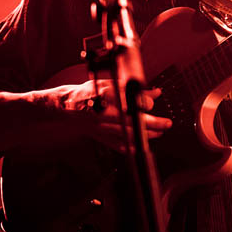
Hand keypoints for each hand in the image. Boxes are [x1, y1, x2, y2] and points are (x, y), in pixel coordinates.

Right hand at [46, 79, 171, 152]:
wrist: (65, 106)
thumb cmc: (89, 92)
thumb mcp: (111, 85)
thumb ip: (134, 91)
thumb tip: (155, 93)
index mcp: (104, 95)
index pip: (128, 101)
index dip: (143, 103)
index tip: (152, 104)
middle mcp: (101, 112)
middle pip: (130, 120)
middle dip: (151, 123)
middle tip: (166, 124)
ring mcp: (99, 127)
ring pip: (125, 134)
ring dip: (145, 135)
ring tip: (159, 133)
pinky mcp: (98, 136)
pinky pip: (116, 145)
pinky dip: (130, 147)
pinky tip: (140, 146)